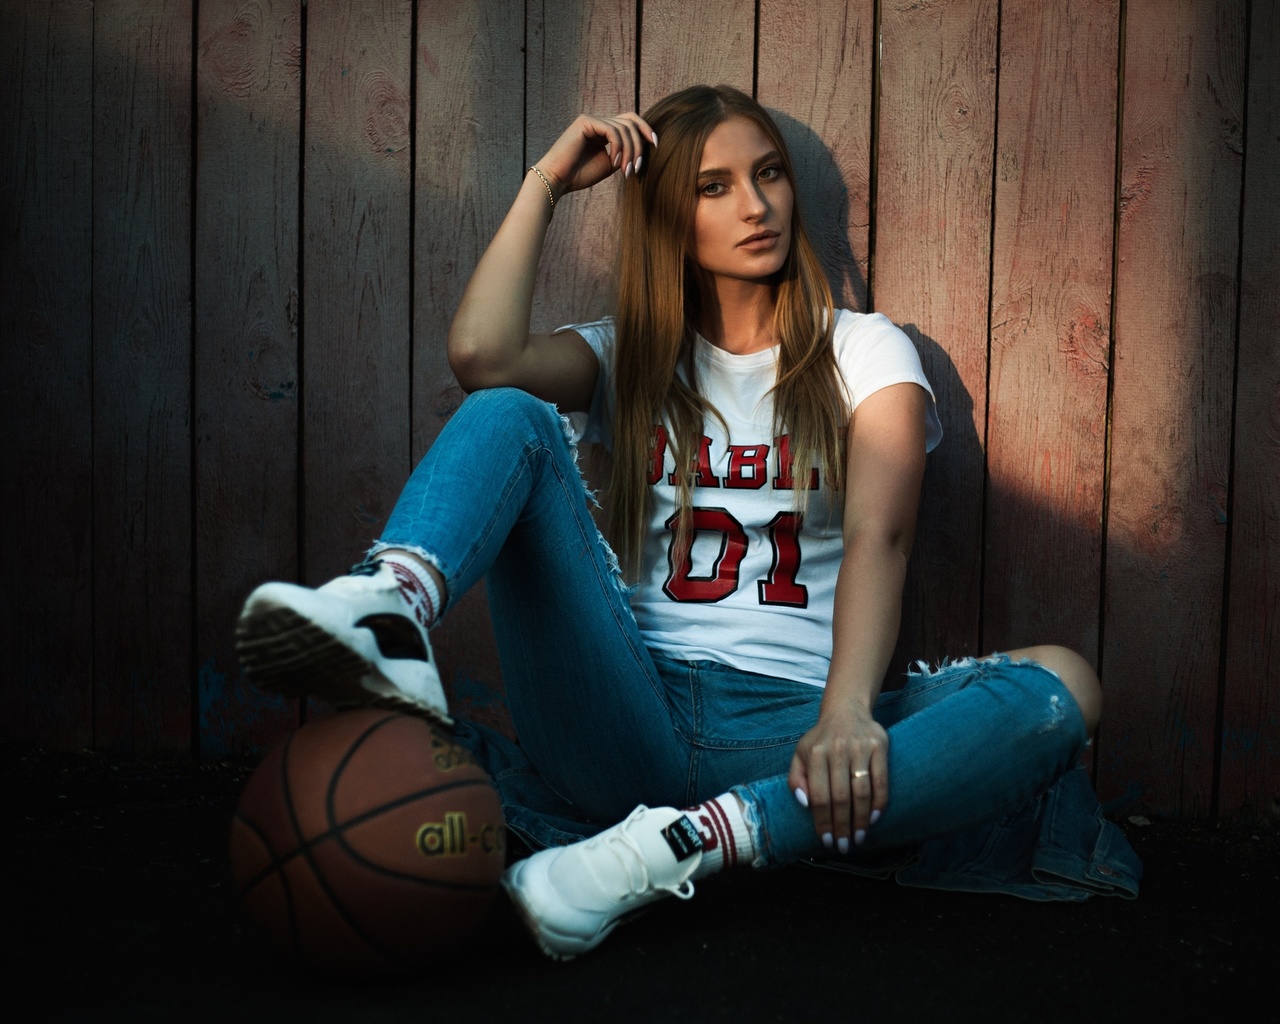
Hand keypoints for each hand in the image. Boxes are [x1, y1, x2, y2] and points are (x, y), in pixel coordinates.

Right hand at [534, 112, 656, 197]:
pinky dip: (618, 147)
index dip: (646, 130)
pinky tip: (613, 162)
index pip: (630, 121)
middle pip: (630, 122)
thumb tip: (643, 146)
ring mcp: (591, 119)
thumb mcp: (610, 164)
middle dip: (640, 145)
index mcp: (604, 129)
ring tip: (625, 171)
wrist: (557, 180)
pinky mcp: (585, 121)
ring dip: (629, 151)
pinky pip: (612, 131)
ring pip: (624, 129)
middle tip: (637, 168)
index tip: (656, 145)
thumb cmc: (580, 175)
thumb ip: (624, 153)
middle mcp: (598, 121)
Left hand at [789, 703, 887, 852]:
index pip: (819, 795)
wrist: (846, 710)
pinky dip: (879, 803)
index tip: (826, 840)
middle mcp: (837, 749)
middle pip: (841, 797)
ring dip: (861, 820)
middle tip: (843, 846)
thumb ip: (796, 778)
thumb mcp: (801, 754)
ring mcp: (860, 747)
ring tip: (858, 838)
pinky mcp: (880, 746)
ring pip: (862, 791)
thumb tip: (804, 804)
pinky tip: (874, 819)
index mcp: (815, 753)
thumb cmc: (821, 739)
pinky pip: (882, 781)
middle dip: (842, 826)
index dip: (823, 821)